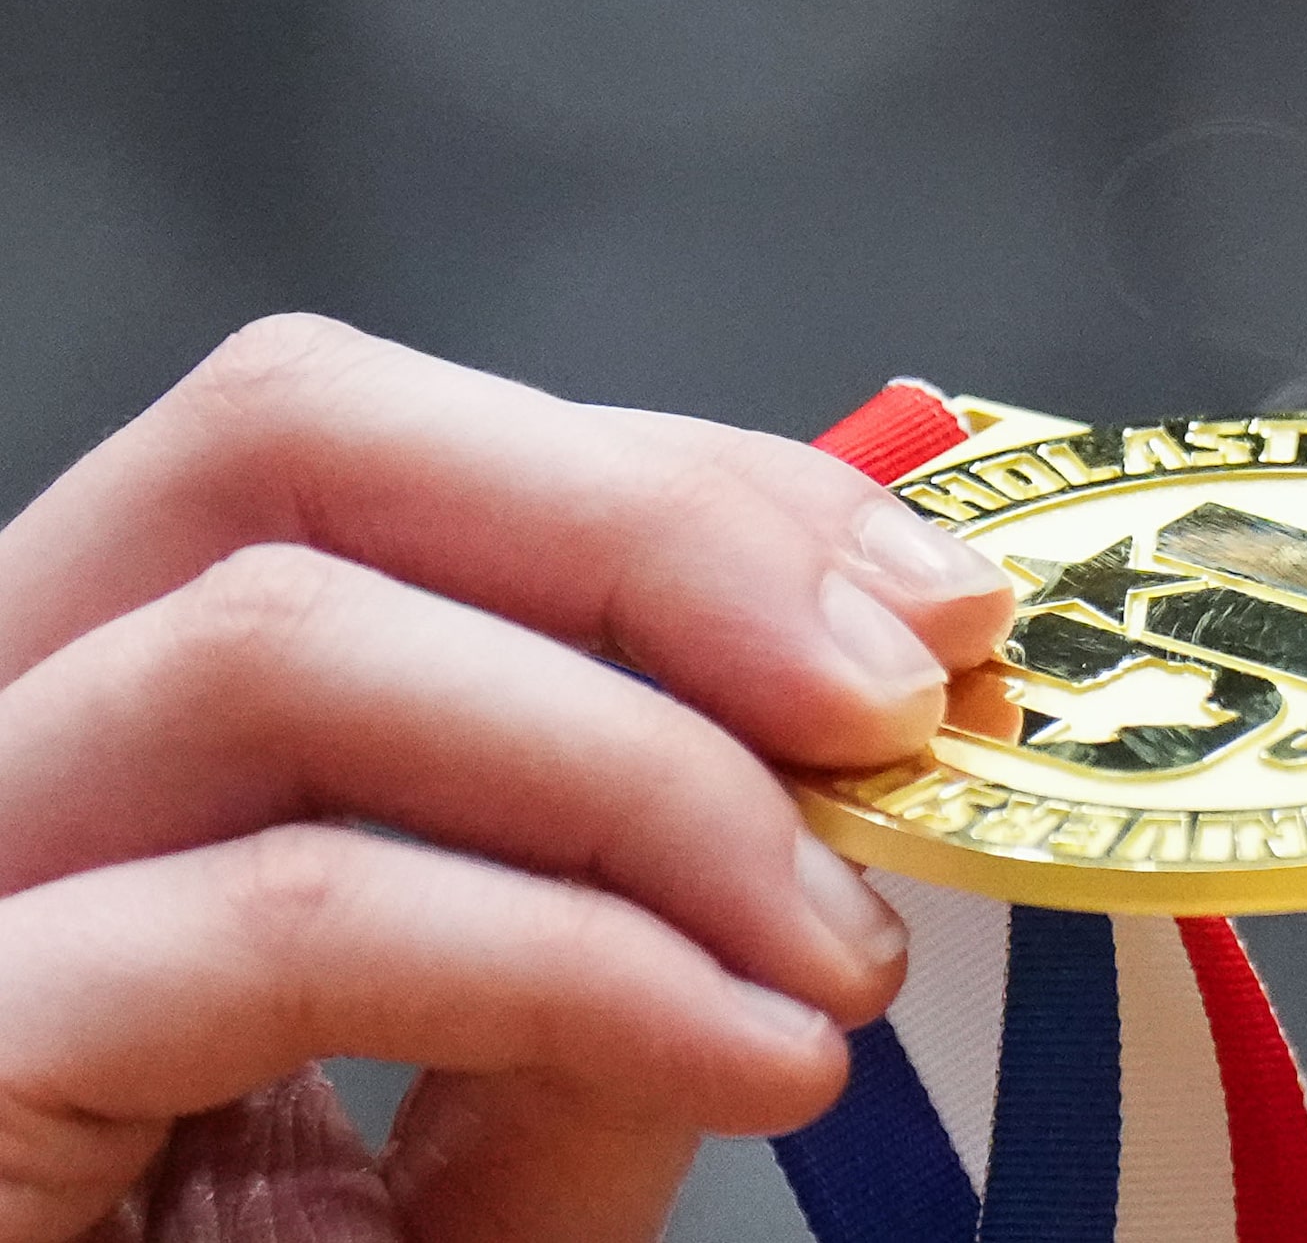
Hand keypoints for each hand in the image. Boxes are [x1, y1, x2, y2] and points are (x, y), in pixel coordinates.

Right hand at [0, 317, 1013, 1242]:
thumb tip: (836, 762)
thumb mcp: (488, 1124)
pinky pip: (289, 915)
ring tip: (844, 949)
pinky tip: (764, 1063)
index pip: (378, 456)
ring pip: (283, 637)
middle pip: (291, 441)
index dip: (676, 485)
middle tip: (903, 689)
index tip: (929, 603)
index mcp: (118, 735)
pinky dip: (580, 961)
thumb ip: (614, 940)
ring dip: (652, 769)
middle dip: (656, 533)